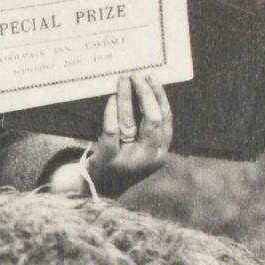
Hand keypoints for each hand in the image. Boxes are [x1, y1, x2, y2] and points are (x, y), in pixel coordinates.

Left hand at [85, 74, 172, 192]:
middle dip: (145, 93)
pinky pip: (111, 130)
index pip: (165, 119)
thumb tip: (145, 88)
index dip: (159, 96)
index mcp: (160, 152)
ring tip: (123, 80)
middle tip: (136, 75)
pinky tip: (111, 99)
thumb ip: (147, 127)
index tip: (152, 78)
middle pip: (152, 118)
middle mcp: (148, 157)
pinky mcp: (108, 160)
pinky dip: (112, 112)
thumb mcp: (142, 148)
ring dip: (127, 97)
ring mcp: (128, 160)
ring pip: (131, 122)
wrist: (99, 188)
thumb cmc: (122, 160)